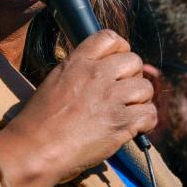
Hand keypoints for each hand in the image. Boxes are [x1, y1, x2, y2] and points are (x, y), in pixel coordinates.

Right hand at [0, 30, 155, 186]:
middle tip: (123, 93)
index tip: (118, 63)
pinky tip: (134, 127)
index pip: (110, 38)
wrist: (36, 149)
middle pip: (134, 61)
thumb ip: (78, 71)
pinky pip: (150, 113)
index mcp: (77, 62)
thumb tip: (99, 70)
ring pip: (145, 87)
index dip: (120, 49)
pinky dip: (146, 122)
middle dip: (132, 76)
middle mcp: (97, 74)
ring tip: (128, 111)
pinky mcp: (121, 122)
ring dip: (141, 100)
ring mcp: (110, 97)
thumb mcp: (54, 81)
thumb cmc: (39, 121)